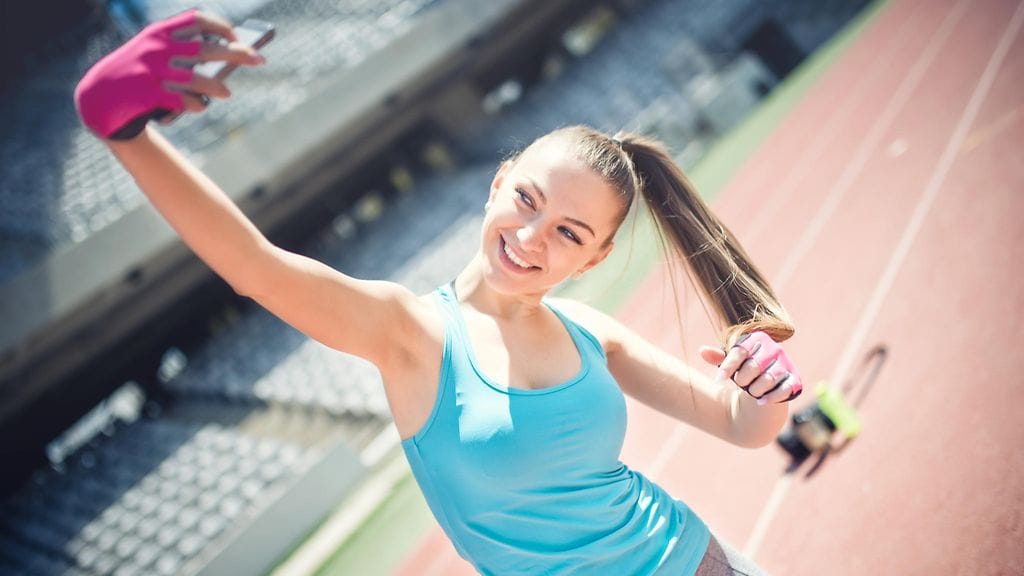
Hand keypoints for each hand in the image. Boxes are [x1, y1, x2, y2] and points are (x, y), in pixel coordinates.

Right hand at [74, 9, 263, 139]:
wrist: (96, 98)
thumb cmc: (136, 74)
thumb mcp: (153, 54)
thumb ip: (182, 52)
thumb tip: (227, 57)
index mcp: (159, 32)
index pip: (197, 19)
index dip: (221, 26)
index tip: (236, 35)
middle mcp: (157, 48)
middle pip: (207, 49)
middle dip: (237, 53)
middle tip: (259, 59)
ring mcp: (152, 71)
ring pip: (197, 79)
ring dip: (217, 87)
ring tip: (227, 93)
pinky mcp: (148, 94)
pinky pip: (182, 100)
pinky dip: (195, 105)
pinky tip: (200, 107)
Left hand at [700, 331, 802, 404]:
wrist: (765, 388)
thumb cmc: (745, 371)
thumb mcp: (732, 364)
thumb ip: (719, 357)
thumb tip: (702, 351)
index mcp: (758, 340)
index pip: (740, 352)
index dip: (728, 367)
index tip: (718, 380)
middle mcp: (775, 349)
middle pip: (753, 367)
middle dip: (742, 380)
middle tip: (741, 384)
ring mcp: (786, 365)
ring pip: (766, 380)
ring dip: (754, 390)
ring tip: (752, 391)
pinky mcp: (795, 380)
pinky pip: (783, 390)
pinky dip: (770, 398)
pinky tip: (760, 403)